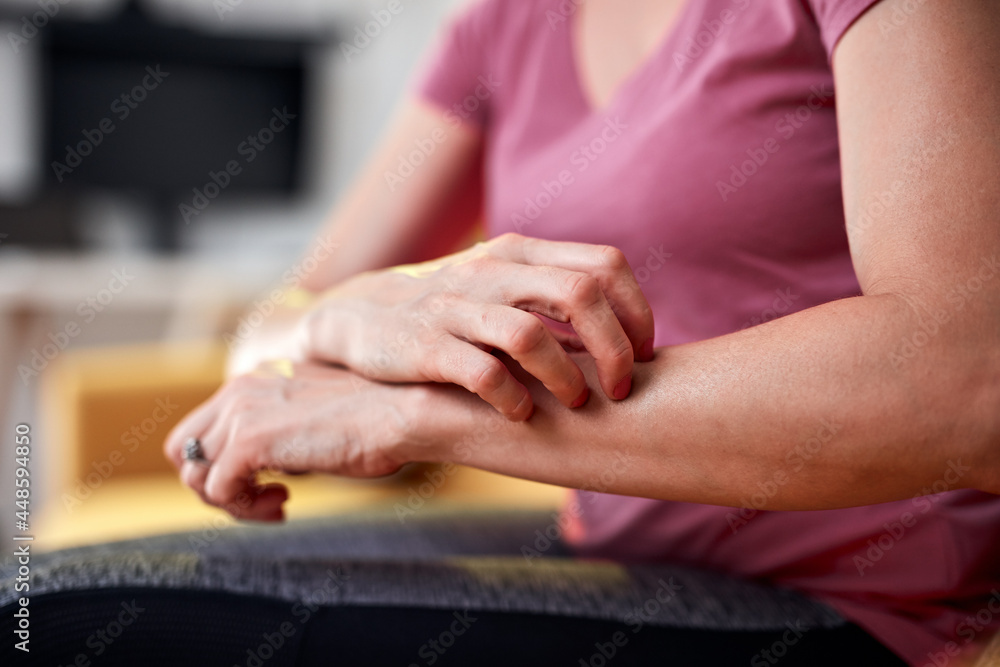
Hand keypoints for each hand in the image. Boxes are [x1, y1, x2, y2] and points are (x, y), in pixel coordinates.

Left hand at [163, 361, 421, 520]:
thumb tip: (274, 461)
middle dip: (216, 483)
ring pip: (196, 474)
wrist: (406, 412)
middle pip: (185, 449)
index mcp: (256, 379)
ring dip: (233, 502)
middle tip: (262, 498)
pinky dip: (246, 509)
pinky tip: (285, 504)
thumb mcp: (319, 415)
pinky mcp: (249, 441)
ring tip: (278, 504)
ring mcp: (241, 413)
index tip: (268, 481)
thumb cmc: (381, 417)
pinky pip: (218, 490)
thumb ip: (286, 427)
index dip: (227, 463)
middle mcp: (240, 389)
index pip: (205, 428)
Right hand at [297, 233, 654, 420]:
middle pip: (580, 295)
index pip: (605, 266)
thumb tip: (627, 340)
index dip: (636, 312)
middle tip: (621, 388)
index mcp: (521, 253)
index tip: (644, 355)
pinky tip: (521, 413)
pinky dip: (512, 398)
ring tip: (576, 403)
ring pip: (530, 335)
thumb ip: (556, 300)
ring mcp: (456, 306)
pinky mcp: (424, 345)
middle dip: (615, 348)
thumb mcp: (505, 289)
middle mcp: (493, 270)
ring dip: (567, 378)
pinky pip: (482, 373)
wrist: (360, 317)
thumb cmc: (452, 312)